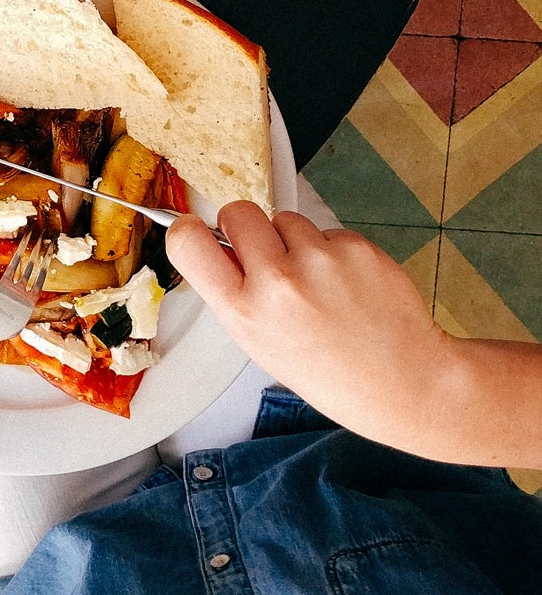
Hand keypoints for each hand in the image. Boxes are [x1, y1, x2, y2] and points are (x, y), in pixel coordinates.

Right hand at [168, 203, 457, 443]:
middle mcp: (277, 282)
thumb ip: (235, 294)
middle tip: (267, 254)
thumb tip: (219, 245)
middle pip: (237, 212)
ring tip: (319, 282)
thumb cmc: (329, 371)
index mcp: (244, 312)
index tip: (199, 231)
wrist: (406, 382)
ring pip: (286, 219)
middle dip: (246, 226)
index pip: (188, 242)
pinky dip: (332, 250)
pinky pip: (326, 231)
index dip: (188, 229)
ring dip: (295, 241)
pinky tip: (348, 285)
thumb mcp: (260, 344)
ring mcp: (319, 260)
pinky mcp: (356, 247)